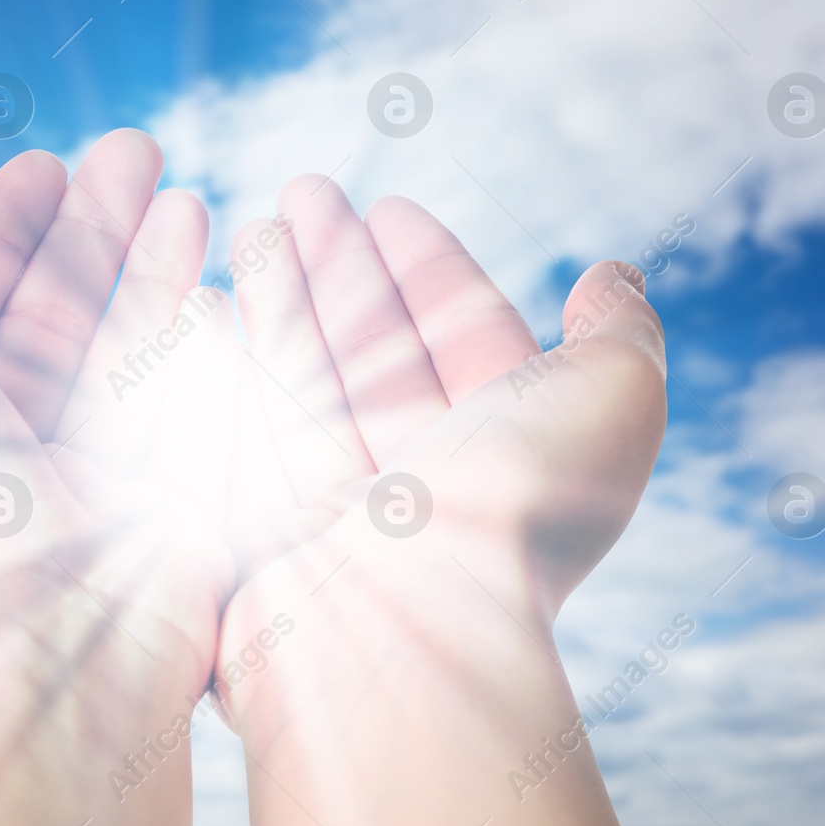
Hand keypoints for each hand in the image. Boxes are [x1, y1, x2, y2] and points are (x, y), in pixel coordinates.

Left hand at [0, 130, 233, 825]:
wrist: (40, 634)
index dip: (3, 222)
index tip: (43, 164)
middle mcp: (3, 434)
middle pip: (55, 300)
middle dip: (91, 221)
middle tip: (135, 151)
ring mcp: (89, 459)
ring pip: (122, 331)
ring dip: (148, 254)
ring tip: (176, 190)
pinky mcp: (166, 482)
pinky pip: (182, 380)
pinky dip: (193, 313)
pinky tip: (207, 250)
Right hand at [213, 176, 665, 825]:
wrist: (402, 634)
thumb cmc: (513, 512)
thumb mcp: (613, 400)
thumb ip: (619, 331)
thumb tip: (614, 275)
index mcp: (503, 449)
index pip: (460, 333)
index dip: (427, 266)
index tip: (389, 209)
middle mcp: (421, 476)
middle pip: (375, 343)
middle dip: (341, 264)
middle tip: (303, 191)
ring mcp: (337, 501)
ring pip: (307, 371)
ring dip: (282, 292)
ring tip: (259, 226)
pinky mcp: (263, 521)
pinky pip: (245, 419)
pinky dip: (228, 357)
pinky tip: (205, 299)